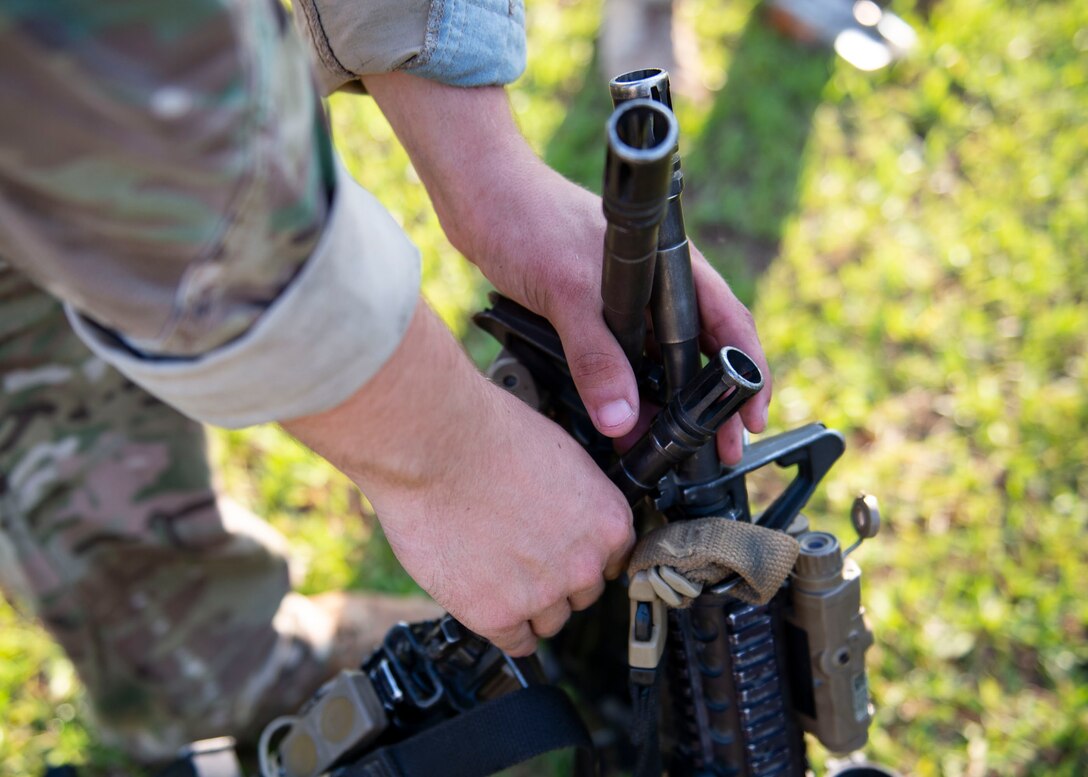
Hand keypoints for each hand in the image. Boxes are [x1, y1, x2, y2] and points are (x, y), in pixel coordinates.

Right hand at [283, 303, 634, 654]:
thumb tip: (567, 518)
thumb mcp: (559, 455)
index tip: (561, 553)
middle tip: (520, 557)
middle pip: (581, 595)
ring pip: (548, 622)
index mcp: (608, 521)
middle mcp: (584, 564)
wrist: (434, 444)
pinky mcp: (496, 614)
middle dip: (554, 579)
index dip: (579, 555)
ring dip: (527, 605)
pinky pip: (515, 642)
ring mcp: (542, 594)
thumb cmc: (486, 434)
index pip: (611, 562)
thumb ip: (574, 501)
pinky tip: (490, 608)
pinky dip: (502, 628)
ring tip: (496, 573)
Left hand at [364, 73, 770, 463]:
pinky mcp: (593, 310)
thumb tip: (621, 419)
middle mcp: (657, 284)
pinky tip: (624, 419)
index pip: (727, 324)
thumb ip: (595, 356)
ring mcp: (626, 299)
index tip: (751, 418)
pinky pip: (622, 358)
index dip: (747, 373)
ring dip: (666, 402)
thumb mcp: (568, 294)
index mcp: (671, 267)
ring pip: (659, 359)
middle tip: (720, 451)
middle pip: (700, 350)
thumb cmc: (530, 221)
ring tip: (672, 448)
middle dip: (712, 403)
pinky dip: (627, 389)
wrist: (480, 196)